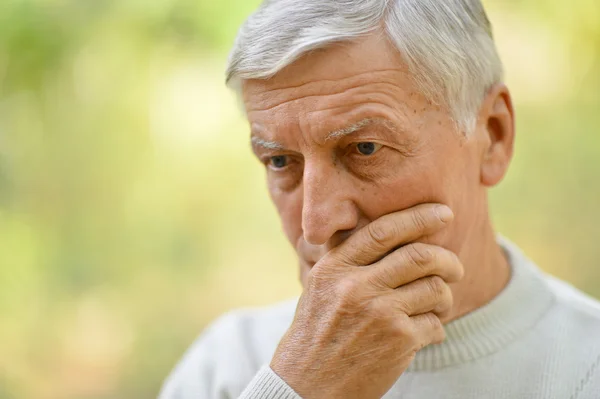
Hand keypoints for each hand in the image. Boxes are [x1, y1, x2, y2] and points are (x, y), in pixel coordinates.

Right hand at [270, 204, 463, 398]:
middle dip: (448, 259)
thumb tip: (396, 234)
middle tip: (455, 267)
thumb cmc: (316, 333)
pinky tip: (421, 333)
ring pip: (435, 289)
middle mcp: (357, 286)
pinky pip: (436, 324)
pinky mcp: (399, 342)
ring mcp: (380, 314)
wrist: (307, 385)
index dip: (418, 217)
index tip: (442, 213)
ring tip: (436, 305)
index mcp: (335, 268)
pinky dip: (436, 327)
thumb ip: (350, 260)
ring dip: (445, 297)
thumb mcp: (321, 287)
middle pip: (420, 256)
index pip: (383, 231)